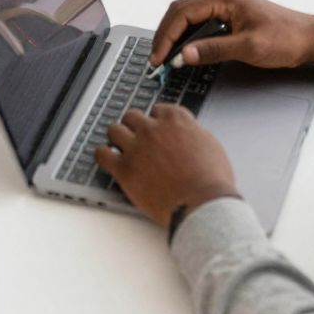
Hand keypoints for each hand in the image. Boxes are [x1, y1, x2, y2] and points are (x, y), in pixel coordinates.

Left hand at [95, 104, 236, 226]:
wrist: (202, 204)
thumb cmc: (211, 181)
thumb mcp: (211, 146)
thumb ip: (193, 134)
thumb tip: (188, 135)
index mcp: (176, 121)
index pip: (159, 109)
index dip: (157, 120)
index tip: (157, 127)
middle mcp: (154, 129)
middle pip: (133, 116)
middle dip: (134, 126)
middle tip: (136, 137)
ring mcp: (137, 147)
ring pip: (115, 130)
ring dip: (117, 137)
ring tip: (119, 147)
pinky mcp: (124, 168)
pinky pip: (102, 154)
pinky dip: (103, 155)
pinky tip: (106, 159)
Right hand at [149, 0, 313, 74]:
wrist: (311, 39)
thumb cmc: (286, 39)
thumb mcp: (249, 48)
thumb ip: (214, 49)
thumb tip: (184, 54)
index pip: (183, 13)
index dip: (166, 35)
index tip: (159, 57)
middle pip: (181, 12)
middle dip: (165, 35)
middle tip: (157, 60)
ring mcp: (226, 8)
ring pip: (189, 18)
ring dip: (175, 37)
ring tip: (166, 58)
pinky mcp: (230, 19)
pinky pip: (201, 25)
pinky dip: (188, 38)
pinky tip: (186, 53)